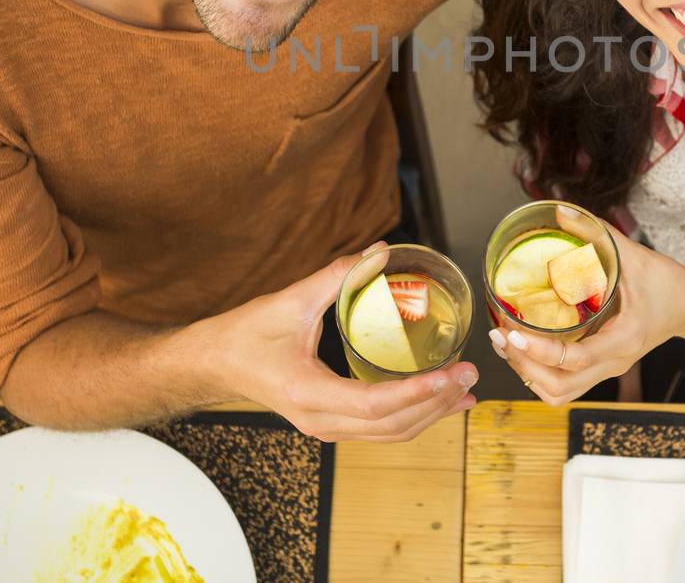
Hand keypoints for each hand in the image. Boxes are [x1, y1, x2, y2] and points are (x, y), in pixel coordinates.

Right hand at [217, 242, 477, 441]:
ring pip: (388, 434)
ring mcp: (324, 427)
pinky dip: (412, 417)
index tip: (451, 373)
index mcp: (308, 394)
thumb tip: (379, 250)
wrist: (213, 362)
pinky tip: (434, 402)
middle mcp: (319, 421)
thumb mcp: (289, 301)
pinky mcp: (328, 422)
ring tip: (465, 394)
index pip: (374, 404)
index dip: (417, 392)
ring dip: (430, 416)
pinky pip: (378, 429)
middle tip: (471, 375)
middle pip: (390, 426)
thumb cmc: (243, 334)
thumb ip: (336, 275)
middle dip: (437, 404)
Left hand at [488, 229, 684, 405]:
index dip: (540, 351)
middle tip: (500, 335)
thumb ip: (596, 233)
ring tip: (506, 344)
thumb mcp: (634, 255)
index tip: (513, 333)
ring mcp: (608, 369)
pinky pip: (565, 385)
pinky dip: (539, 374)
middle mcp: (615, 362)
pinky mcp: (602, 367)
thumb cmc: (667, 283)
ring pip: (559, 393)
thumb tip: (559, 211)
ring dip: (529, 374)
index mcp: (624, 339)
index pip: (576, 360)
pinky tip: (524, 349)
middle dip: (524, 365)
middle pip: (560, 387)